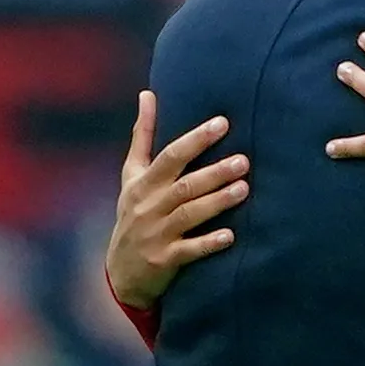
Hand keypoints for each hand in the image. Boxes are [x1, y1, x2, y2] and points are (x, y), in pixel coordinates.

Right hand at [106, 92, 248, 309]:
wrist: (120, 271)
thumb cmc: (134, 213)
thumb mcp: (132, 175)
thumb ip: (142, 136)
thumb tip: (147, 94)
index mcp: (143, 182)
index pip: (171, 156)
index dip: (196, 139)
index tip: (223, 122)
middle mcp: (149, 206)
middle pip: (184, 185)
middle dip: (214, 172)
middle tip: (244, 160)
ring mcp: (156, 234)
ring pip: (189, 214)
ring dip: (216, 202)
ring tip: (244, 189)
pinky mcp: (164, 260)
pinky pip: (188, 250)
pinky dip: (208, 243)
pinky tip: (231, 236)